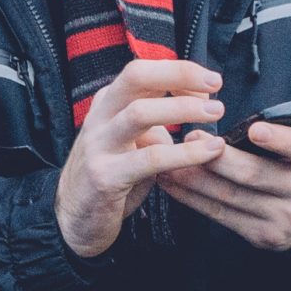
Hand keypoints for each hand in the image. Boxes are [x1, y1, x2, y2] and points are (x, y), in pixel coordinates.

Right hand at [55, 59, 225, 258]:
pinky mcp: (106, 176)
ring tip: (215, 113)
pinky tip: (210, 151)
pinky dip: (186, 152)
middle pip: (135, 77)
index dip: (179, 72)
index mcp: (107, 103)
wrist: (74, 219)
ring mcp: (99, 145)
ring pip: (139, 113)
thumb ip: (158, 119)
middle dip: (179, 74)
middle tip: (215, 83)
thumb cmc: (113, 175)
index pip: (143, 71)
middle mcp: (100, 117)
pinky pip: (151, 159)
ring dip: (183, 109)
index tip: (209, 85)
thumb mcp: (132, 139)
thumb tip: (199, 101)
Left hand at [165, 64, 290, 252]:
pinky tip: (171, 181)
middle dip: (219, 158)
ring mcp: (284, 217)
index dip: (280, 139)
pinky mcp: (263, 235)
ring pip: (232, 196)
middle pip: (255, 174)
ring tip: (169, 158)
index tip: (255, 129)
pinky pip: (221, 216)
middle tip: (190, 138)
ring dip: (196, 178)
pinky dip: (192, 198)